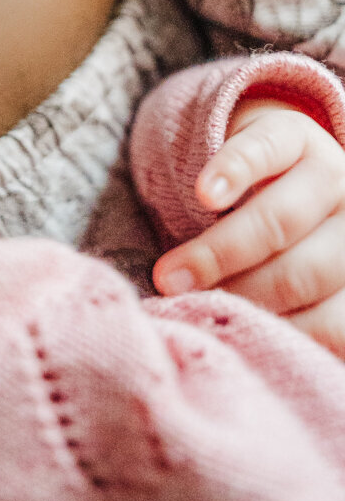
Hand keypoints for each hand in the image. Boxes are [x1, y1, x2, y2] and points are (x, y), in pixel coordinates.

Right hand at [152, 98, 344, 358]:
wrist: (282, 168)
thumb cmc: (288, 254)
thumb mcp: (305, 294)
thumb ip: (288, 322)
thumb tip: (245, 369)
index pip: (335, 321)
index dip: (283, 336)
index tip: (231, 346)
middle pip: (303, 273)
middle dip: (243, 295)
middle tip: (187, 310)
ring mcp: (331, 171)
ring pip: (278, 220)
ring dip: (218, 252)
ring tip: (171, 277)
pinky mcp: (294, 131)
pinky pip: (263, 151)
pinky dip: (233, 172)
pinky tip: (206, 194)